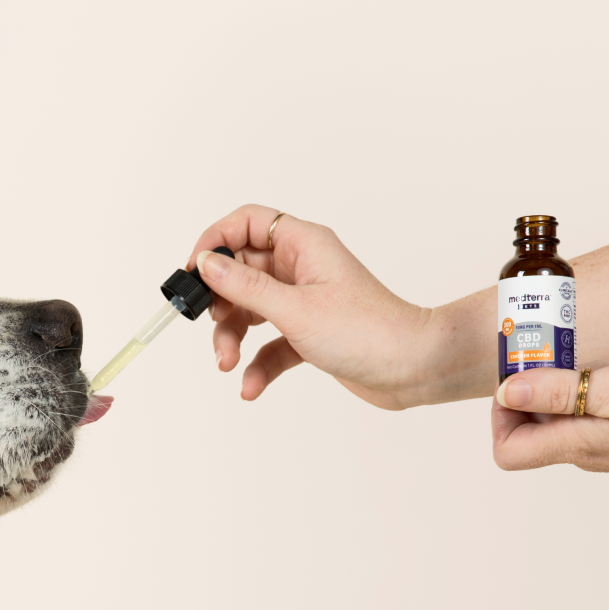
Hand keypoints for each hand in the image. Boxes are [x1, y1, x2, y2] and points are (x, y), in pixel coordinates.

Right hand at [191, 204, 433, 408]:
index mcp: (304, 245)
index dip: (215, 241)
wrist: (414, 369)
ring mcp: (305, 302)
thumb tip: (206, 263)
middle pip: (241, 273)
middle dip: (221, 305)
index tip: (194, 271)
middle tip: (213, 328)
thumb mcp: (295, 309)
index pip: (247, 223)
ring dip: (233, 338)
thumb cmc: (367, 331)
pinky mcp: (309, 334)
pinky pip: (269, 344)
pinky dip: (256, 364)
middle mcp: (303, 268)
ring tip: (228, 364)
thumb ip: (244, 287)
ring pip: (251, 311)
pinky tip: (250, 386)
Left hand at [492, 360, 608, 478]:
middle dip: (528, 389)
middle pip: (529, 429)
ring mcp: (607, 444)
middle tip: (545, 353)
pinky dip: (588, 386)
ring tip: (578, 355)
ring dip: (559, 383)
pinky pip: (590, 411)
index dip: (499, 416)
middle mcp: (584, 451)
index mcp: (573, 446)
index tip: (518, 378)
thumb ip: (555, 392)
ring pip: (561, 416)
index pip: (507, 451)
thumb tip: (504, 393)